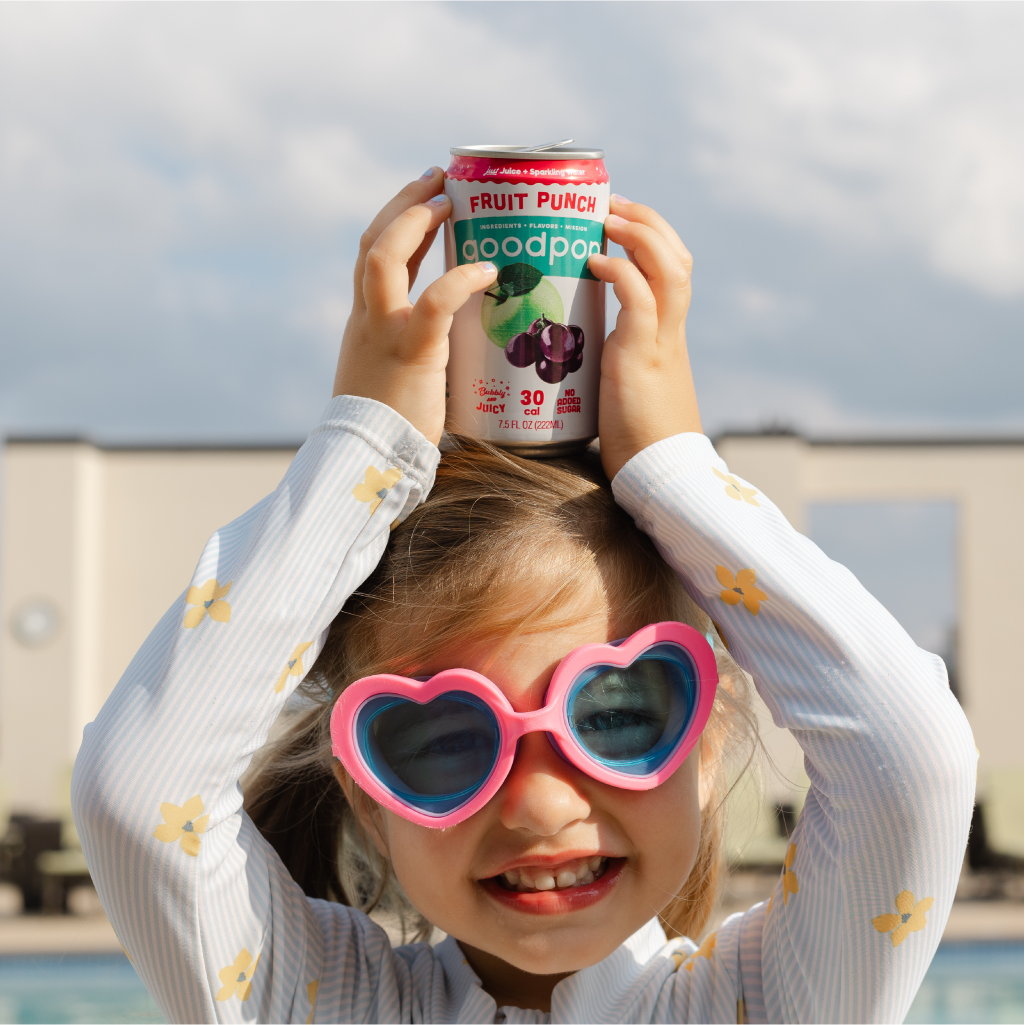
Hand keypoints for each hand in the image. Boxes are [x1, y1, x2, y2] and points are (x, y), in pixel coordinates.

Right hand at [333, 168, 497, 445]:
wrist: (368, 463)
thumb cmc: (391, 431)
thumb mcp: (397, 380)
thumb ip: (421, 356)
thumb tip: (464, 345)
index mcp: (364, 324)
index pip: (373, 259)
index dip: (397, 223)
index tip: (425, 199)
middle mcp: (366, 320)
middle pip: (372, 243)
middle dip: (404, 204)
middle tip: (438, 180)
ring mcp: (382, 333)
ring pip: (383, 257)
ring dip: (415, 220)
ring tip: (448, 201)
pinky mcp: (409, 354)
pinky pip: (433, 304)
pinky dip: (460, 280)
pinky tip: (487, 270)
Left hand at [587, 197, 701, 480]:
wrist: (658, 476)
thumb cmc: (634, 442)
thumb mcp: (623, 389)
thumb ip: (607, 364)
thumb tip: (567, 352)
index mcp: (666, 337)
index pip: (672, 272)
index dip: (650, 238)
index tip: (617, 219)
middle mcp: (670, 332)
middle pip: (677, 257)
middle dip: (647, 221)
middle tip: (609, 204)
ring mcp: (661, 342)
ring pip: (669, 268)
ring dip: (640, 232)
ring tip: (607, 215)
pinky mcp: (643, 358)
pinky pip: (640, 300)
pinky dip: (621, 272)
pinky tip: (594, 260)